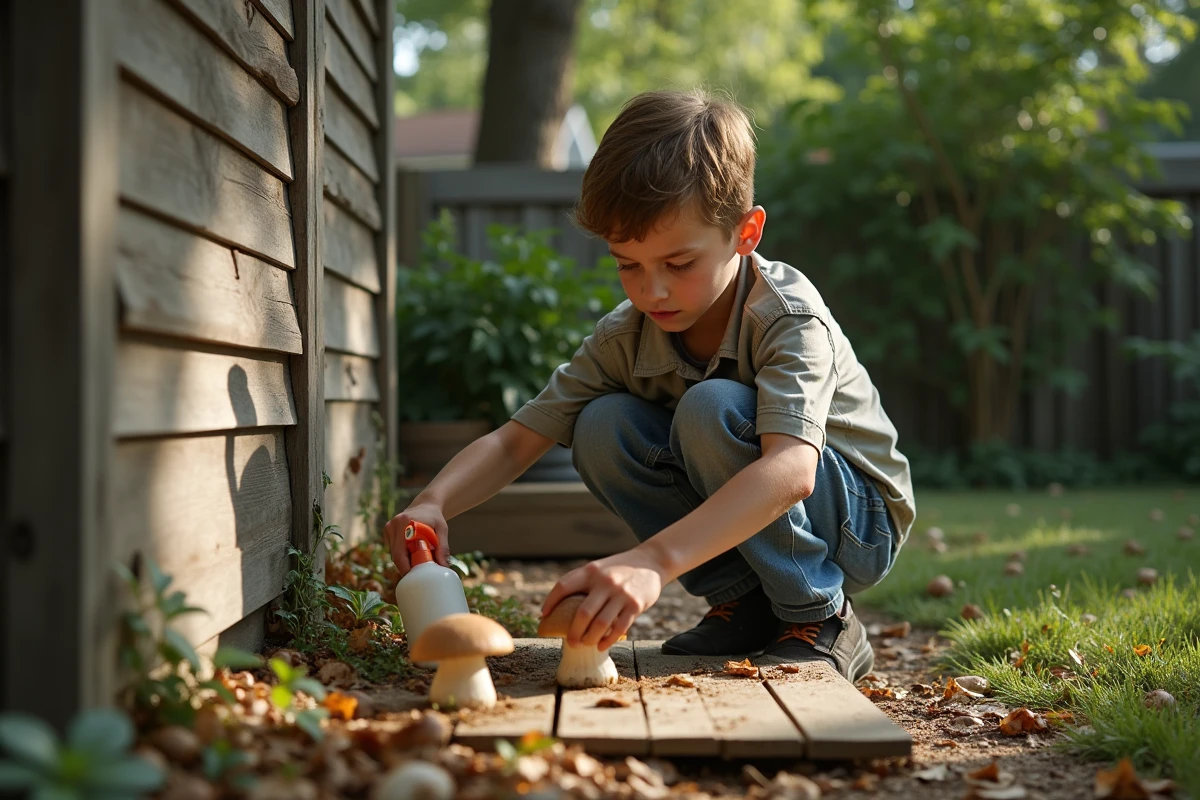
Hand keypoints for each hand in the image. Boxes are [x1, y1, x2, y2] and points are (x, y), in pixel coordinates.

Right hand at [383, 504, 449, 576]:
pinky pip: (392, 548)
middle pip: (395, 556)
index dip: (405, 567)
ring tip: (417, 560)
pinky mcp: (387, 530)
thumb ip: (443, 548)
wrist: (426, 504)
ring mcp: (389, 527)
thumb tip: (444, 566)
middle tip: (418, 572)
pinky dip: (401, 554)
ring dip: (403, 560)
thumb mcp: (442, 530)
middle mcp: (394, 524)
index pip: (400, 553)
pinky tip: (411, 551)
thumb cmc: (435, 517)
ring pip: (393, 553)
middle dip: (406, 566)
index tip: (415, 576)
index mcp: (405, 523)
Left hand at [541, 547, 667, 650]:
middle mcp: (605, 582)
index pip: (564, 586)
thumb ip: (582, 582)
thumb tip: (558, 606)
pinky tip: (601, 645)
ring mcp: (621, 594)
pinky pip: (619, 628)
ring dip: (590, 639)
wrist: (651, 562)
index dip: (551, 601)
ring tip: (585, 644)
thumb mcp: (599, 568)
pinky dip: (608, 640)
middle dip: (574, 631)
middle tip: (570, 642)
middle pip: (583, 613)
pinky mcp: (635, 605)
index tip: (544, 615)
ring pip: (601, 623)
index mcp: (591, 571)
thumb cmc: (618, 569)